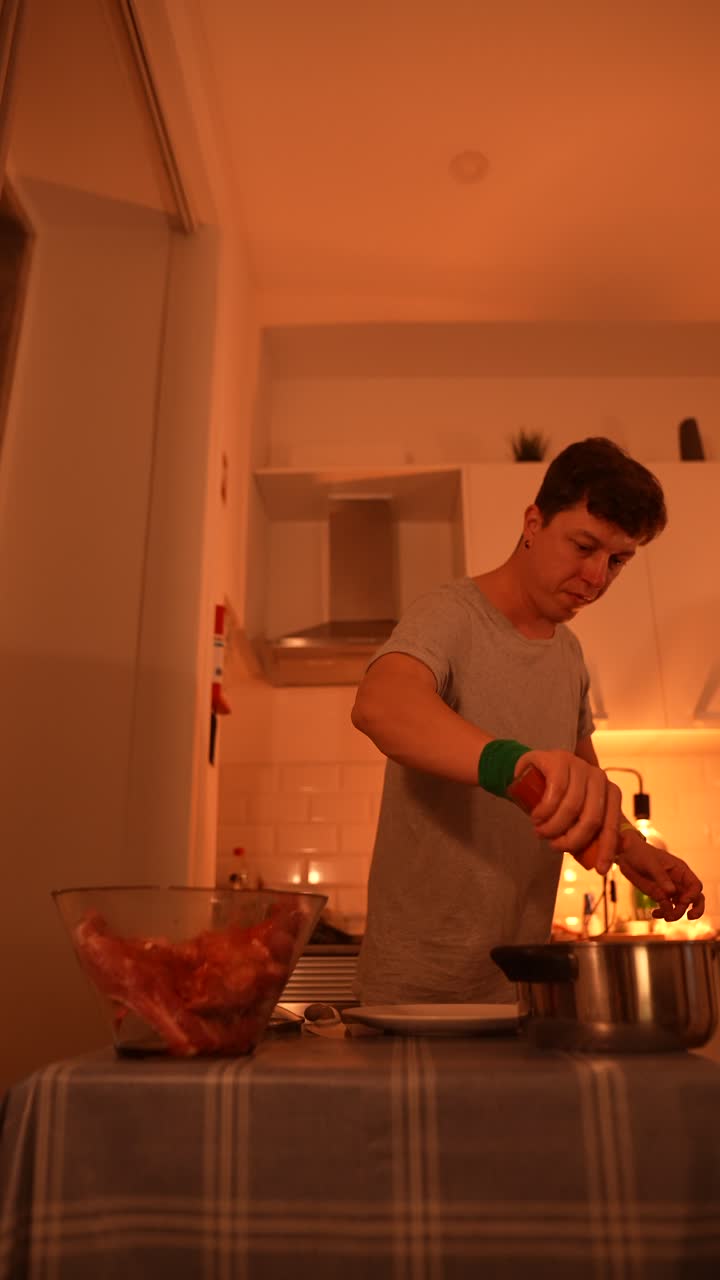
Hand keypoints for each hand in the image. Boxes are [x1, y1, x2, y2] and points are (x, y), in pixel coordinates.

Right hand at [516, 749, 620, 872]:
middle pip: (592, 819)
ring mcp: (580, 766)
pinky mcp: (559, 760)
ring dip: (553, 827)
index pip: (611, 824)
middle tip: (554, 846)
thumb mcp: (574, 816)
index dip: (606, 849)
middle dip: (571, 840)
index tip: (599, 869)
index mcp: (609, 792)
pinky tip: (537, 817)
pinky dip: (545, 811)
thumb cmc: (555, 798)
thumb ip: (589, 832)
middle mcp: (599, 777)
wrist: (530, 772)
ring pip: (572, 807)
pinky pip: (556, 792)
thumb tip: (607, 858)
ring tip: (540, 831)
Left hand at [618, 828, 704, 921]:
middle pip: (695, 898)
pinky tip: (654, 913)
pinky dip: (663, 913)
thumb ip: (661, 877)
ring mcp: (669, 890)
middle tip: (690, 917)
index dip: (693, 895)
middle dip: (696, 909)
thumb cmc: (641, 853)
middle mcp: (678, 882)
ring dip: (676, 914)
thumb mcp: (651, 864)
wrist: (626, 854)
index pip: (695, 885)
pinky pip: (666, 908)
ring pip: (680, 906)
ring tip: (665, 917)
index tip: (683, 901)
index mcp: (680, 871)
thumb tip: (671, 892)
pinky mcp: (659, 895)